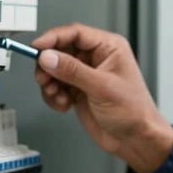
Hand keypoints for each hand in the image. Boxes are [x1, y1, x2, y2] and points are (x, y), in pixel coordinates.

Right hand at [32, 23, 172, 172]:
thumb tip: (48, 57)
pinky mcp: (78, 90)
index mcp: (108, 47)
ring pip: (55, 69)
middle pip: (61, 50)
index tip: (37, 47)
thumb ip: (72, 71)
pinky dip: (54, 95)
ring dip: (51, 83)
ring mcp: (86, 75)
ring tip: (57, 95)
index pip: (75, 33)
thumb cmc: (133, 111)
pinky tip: (64, 104)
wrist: (135, 140)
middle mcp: (96, 58)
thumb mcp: (101, 87)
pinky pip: (56, 86)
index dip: (53, 38)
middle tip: (43, 78)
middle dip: (49, 65)